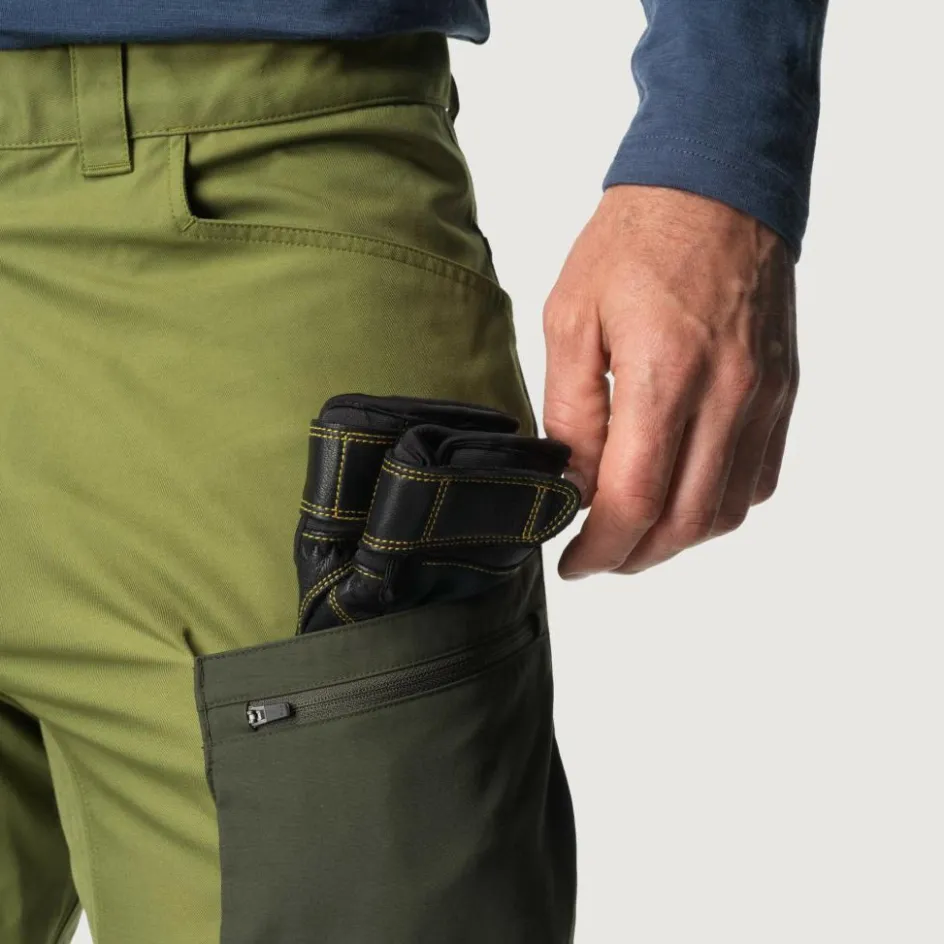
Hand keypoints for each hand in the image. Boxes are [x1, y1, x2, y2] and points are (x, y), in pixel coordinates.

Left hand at [542, 185, 797, 577]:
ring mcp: (763, 398)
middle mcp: (726, 395)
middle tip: (597, 555)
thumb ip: (571, 409)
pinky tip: (681, 493)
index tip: (573, 561)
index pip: (635, 500)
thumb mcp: (572, 317)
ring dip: (675, 538)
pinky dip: (715, 505)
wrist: (716, 187)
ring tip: (634, 529)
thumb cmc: (635, 242)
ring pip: (725, 511)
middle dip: (633, 556)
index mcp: (665, 374)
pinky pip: (756, 479)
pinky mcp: (782, 393)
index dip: (599, 547)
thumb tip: (573, 480)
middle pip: (684, 522)